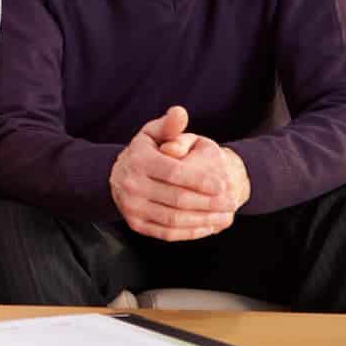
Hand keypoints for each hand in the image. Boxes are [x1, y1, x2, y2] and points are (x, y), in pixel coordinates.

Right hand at [109, 107, 235, 240]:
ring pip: (174, 219)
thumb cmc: (143, 153)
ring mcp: (132, 207)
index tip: (222, 184)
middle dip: (208, 202)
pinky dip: (190, 232)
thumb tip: (180, 112)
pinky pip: (167, 232)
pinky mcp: (136, 224)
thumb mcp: (152, 134)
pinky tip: (207, 226)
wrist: (115, 178)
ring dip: (203, 220)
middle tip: (230, 202)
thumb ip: (170, 126)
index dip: (200, 180)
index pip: (174, 173)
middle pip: (177, 198)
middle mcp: (132, 186)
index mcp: (139, 161)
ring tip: (223, 216)